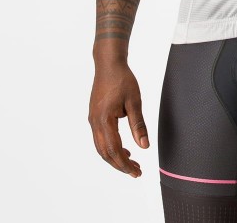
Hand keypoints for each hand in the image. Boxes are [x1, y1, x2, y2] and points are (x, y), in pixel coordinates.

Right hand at [88, 61, 149, 177]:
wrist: (108, 64)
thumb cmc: (122, 79)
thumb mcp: (134, 101)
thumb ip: (138, 125)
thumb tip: (144, 146)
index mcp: (104, 120)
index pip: (114, 150)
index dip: (125, 164)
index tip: (137, 172)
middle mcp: (95, 122)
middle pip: (105, 153)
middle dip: (120, 165)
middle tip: (136, 172)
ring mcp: (92, 119)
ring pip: (101, 147)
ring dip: (115, 157)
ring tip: (131, 162)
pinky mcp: (94, 116)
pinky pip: (100, 138)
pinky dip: (111, 147)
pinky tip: (123, 148)